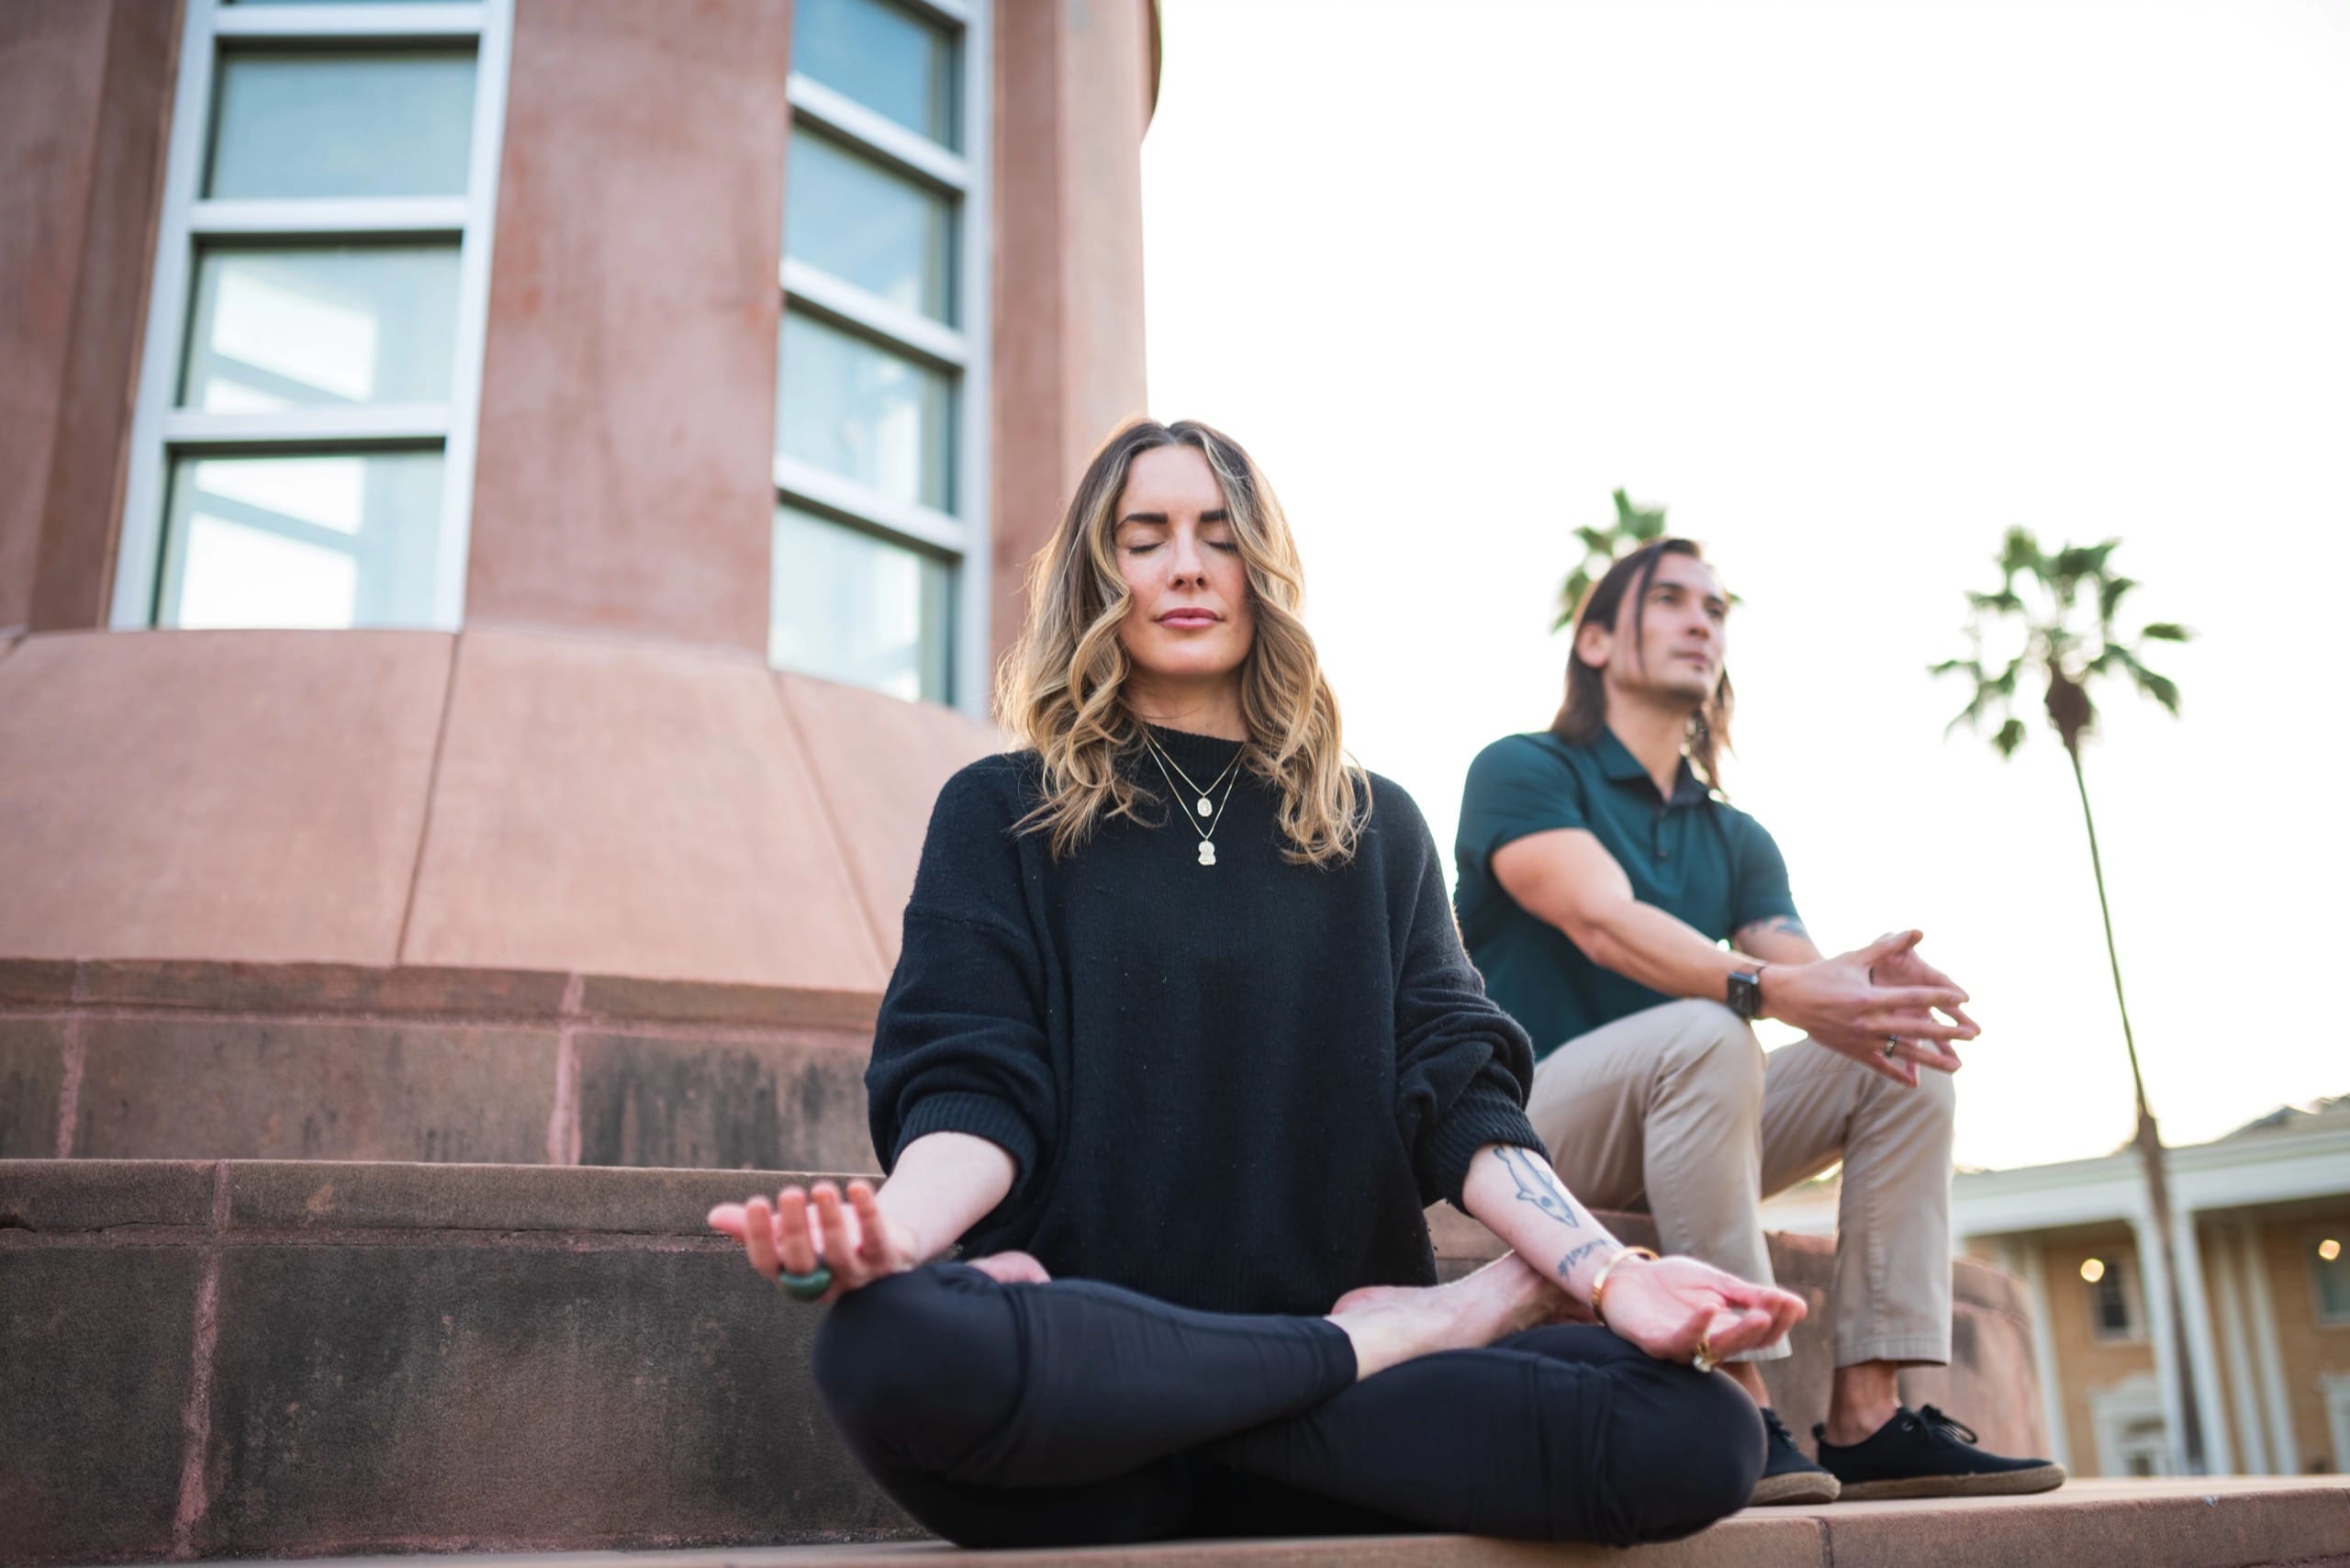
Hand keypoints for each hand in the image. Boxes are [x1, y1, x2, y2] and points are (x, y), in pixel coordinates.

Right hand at [707, 1179, 921, 1302]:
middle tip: (789, 1191)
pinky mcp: (886, 1260)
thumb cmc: (825, 1240)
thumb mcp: (790, 1232)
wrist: (883, 1246)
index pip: (768, 1264)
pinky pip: (877, 1239)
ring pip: (841, 1253)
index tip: (755, 1202)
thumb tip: (713, 1216)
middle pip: (804, 1262)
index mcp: (791, 1277)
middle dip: (795, 1228)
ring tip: (822, 1187)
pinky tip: (857, 1187)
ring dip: (830, 1220)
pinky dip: (869, 1214)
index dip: (759, 1237)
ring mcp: (856, 1275)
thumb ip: (754, 1228)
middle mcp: (822, 1282)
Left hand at [1596, 1253, 1805, 1366]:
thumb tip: (1798, 1305)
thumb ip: (1749, 1295)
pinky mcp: (1654, 1342)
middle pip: (1743, 1346)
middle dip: (1764, 1329)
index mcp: (1725, 1331)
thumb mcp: (1716, 1283)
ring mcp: (1681, 1346)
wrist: (1626, 1276)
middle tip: (1778, 1310)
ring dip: (1738, 1334)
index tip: (1794, 1305)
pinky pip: (1678, 1342)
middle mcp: (1706, 1345)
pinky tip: (1710, 1308)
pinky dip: (1696, 1328)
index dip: (1778, 1322)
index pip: (1760, 1336)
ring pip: (1715, 1350)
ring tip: (1757, 1314)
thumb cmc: (1671, 1282)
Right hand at [1763, 930, 1976, 1085]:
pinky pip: (1880, 1066)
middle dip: (1947, 1033)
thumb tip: (1917, 931)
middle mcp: (1867, 1023)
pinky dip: (1898, 1075)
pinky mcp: (1853, 1052)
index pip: (1913, 999)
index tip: (1963, 997)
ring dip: (1932, 1061)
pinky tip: (1916, 1084)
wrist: (1787, 998)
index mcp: (1869, 998)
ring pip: (1903, 1053)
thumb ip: (1888, 946)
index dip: (1940, 998)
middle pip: (1915, 1030)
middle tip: (1973, 1034)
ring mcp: (1861, 1041)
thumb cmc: (1823, 973)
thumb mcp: (1855, 957)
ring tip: (1957, 1065)